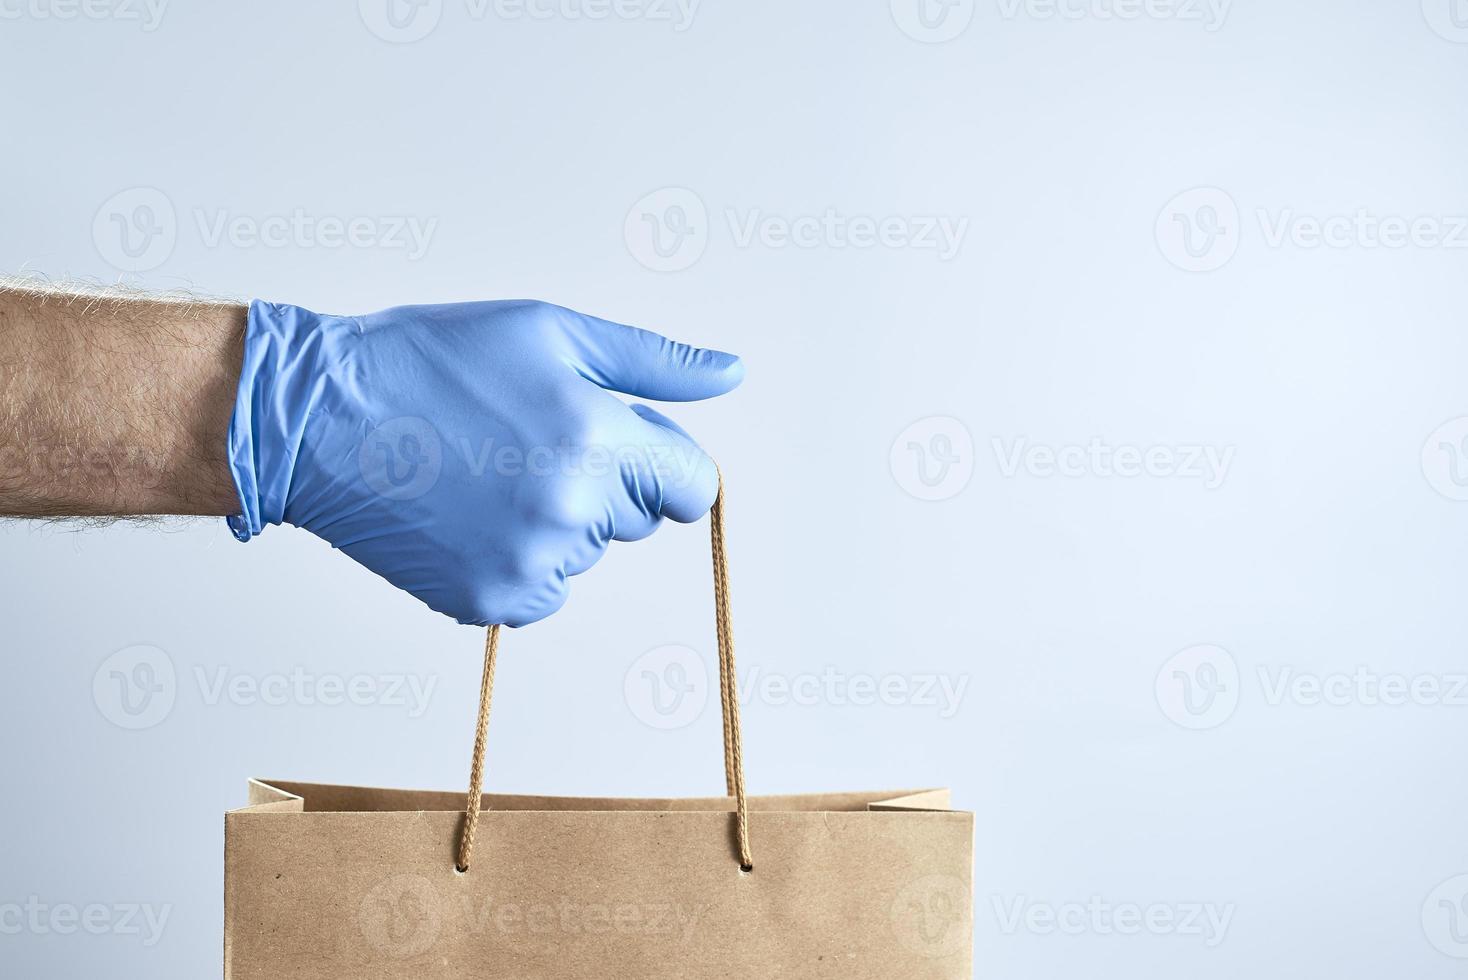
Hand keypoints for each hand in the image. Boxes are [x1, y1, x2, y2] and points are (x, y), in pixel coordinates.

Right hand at [226, 299, 742, 625]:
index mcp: (598, 439)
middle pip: (640, 520)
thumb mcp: (550, 331)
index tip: (618, 443)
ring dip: (558, 521)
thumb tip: (731, 374)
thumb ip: (653, 363)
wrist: (320, 417)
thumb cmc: (431, 360)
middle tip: (527, 440)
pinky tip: (469, 513)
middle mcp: (572, 510)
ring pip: (588, 553)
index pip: (695, 486)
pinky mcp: (489, 602)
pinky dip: (519, 561)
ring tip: (486, 471)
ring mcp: (529, 563)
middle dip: (605, 483)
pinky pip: (543, 591)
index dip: (661, 462)